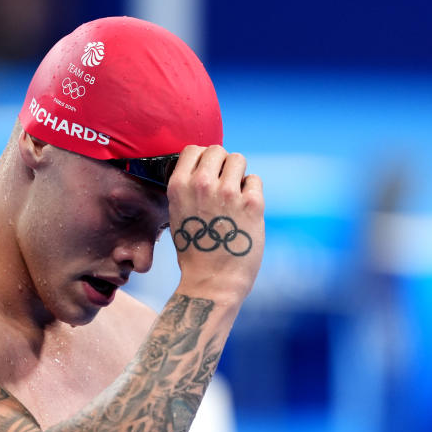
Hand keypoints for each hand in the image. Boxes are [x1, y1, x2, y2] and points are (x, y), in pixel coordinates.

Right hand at [167, 146, 264, 304]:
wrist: (212, 281)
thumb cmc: (195, 251)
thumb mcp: (177, 216)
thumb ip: (188, 190)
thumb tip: (204, 170)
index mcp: (179, 187)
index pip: (193, 150)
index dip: (202, 159)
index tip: (206, 173)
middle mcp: (202, 184)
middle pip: (218, 150)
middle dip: (222, 164)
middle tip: (223, 185)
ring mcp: (228, 193)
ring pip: (238, 160)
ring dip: (238, 175)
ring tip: (234, 197)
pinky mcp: (251, 203)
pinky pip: (254, 180)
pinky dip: (251, 192)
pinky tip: (244, 211)